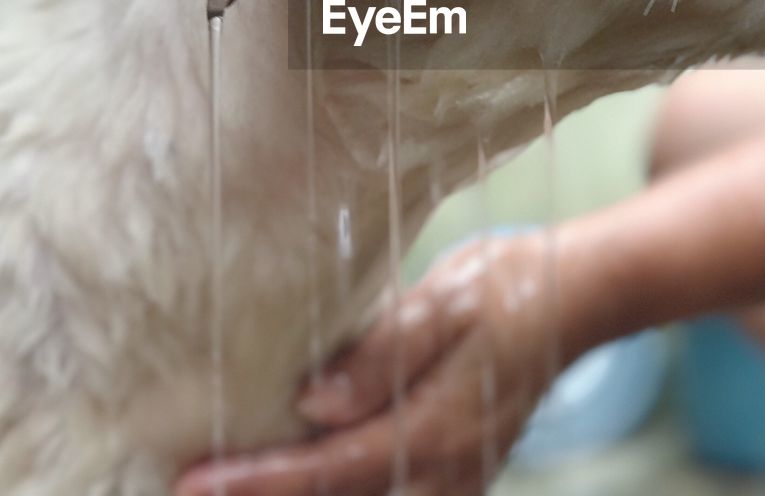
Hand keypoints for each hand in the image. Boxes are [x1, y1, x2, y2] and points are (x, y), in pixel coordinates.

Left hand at [176, 233, 562, 495]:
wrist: (574, 299)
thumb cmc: (509, 288)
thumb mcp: (449, 302)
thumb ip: (384, 353)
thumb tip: (311, 402)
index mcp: (440, 430)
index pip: (333, 468)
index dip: (261, 481)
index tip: (195, 480)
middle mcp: (446, 472)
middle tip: (190, 487)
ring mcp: (454, 480)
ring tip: (229, 483)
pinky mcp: (453, 472)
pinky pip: (380, 494)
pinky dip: (332, 489)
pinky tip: (292, 474)